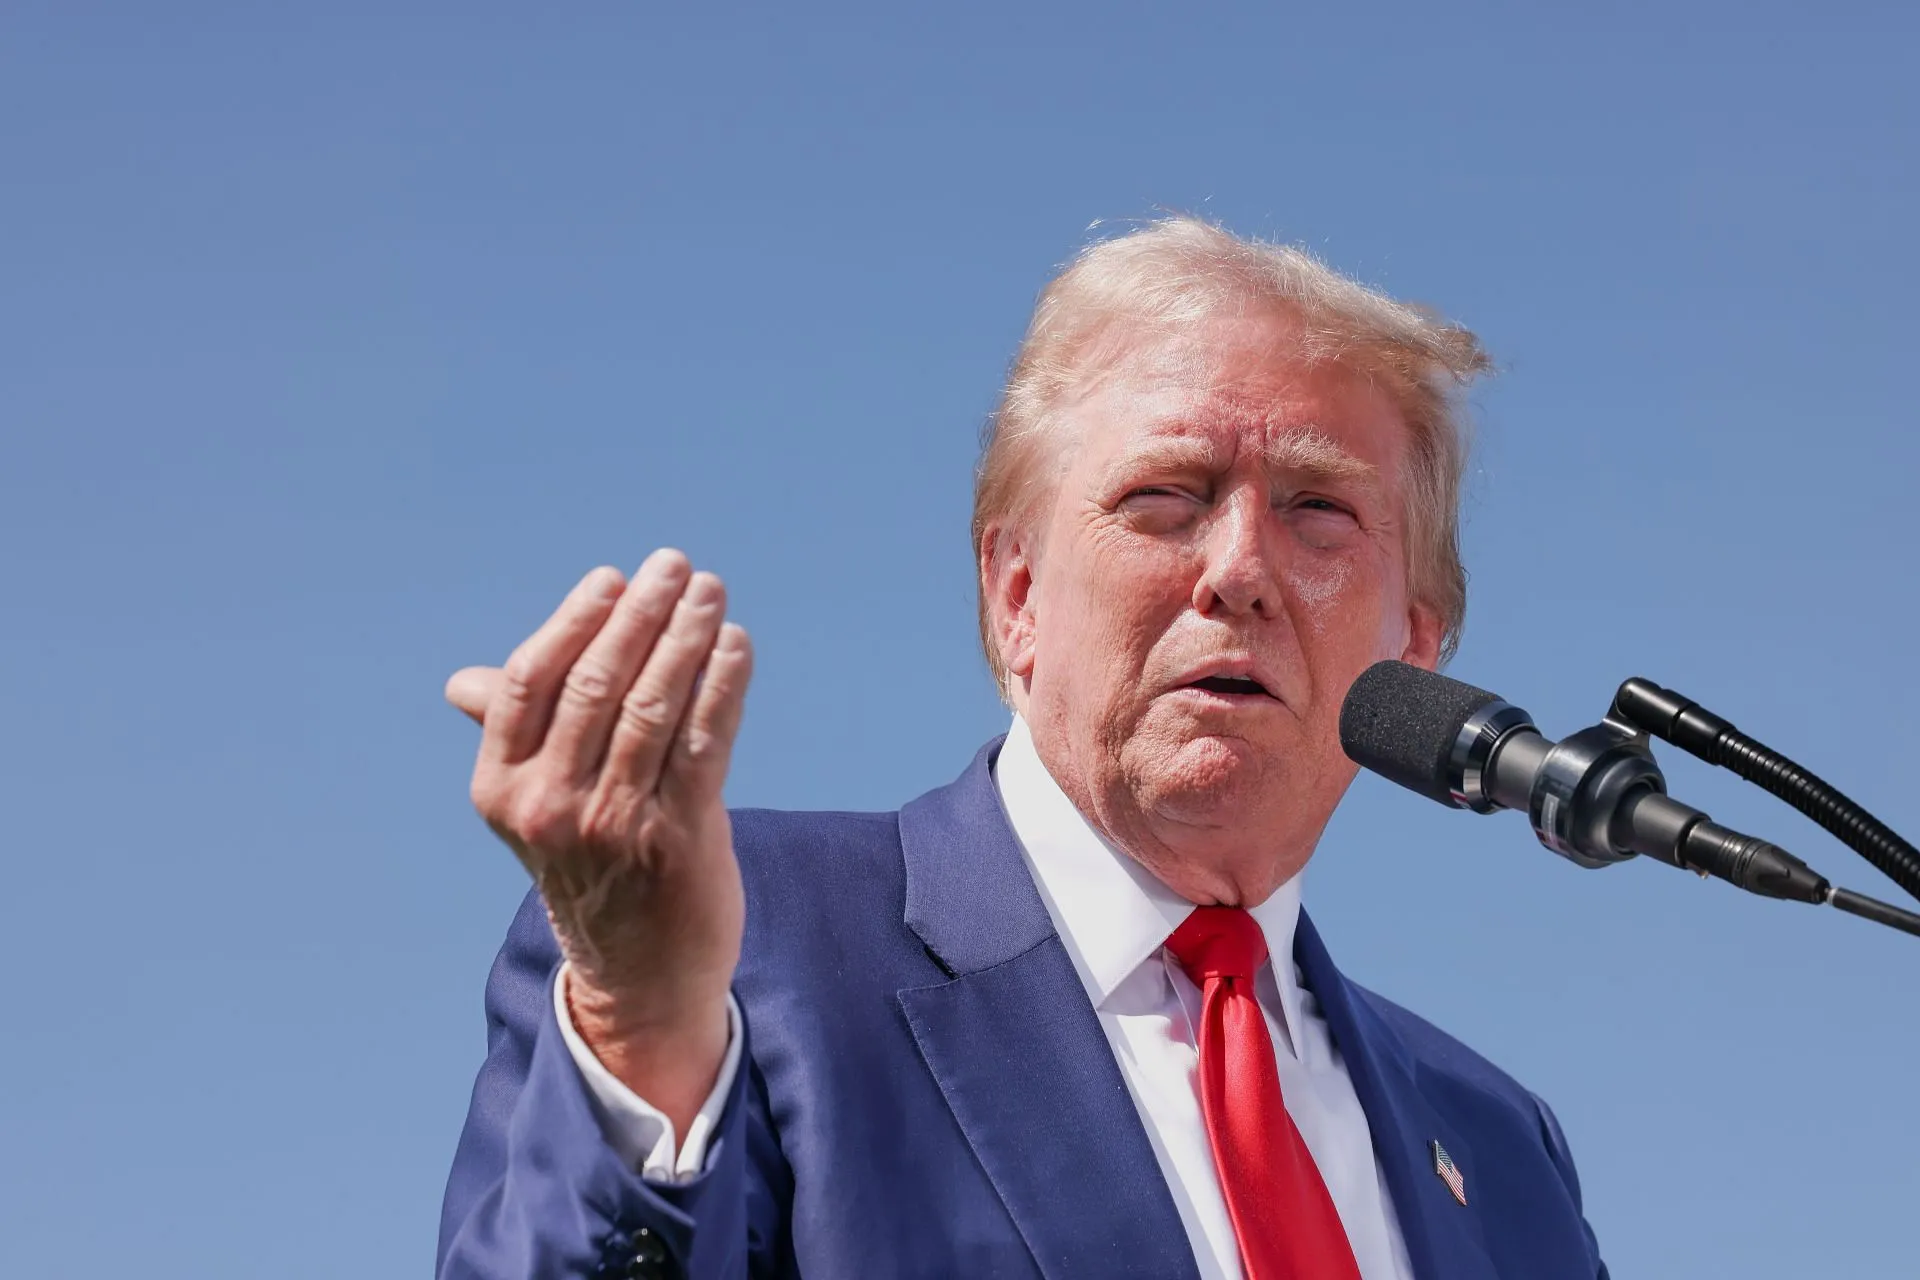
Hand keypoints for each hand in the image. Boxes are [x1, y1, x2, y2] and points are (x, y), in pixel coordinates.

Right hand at [449, 550, 752, 1121]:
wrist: (638, 977)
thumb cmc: (589, 870)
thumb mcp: (534, 810)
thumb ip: (514, 740)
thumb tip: (465, 684)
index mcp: (502, 788)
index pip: (531, 681)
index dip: (574, 621)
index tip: (614, 579)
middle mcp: (550, 806)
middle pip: (596, 683)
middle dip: (642, 614)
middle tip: (675, 567)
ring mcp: (615, 825)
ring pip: (654, 706)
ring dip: (688, 636)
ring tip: (710, 591)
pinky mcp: (680, 840)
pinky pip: (705, 742)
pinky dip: (723, 685)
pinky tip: (735, 646)